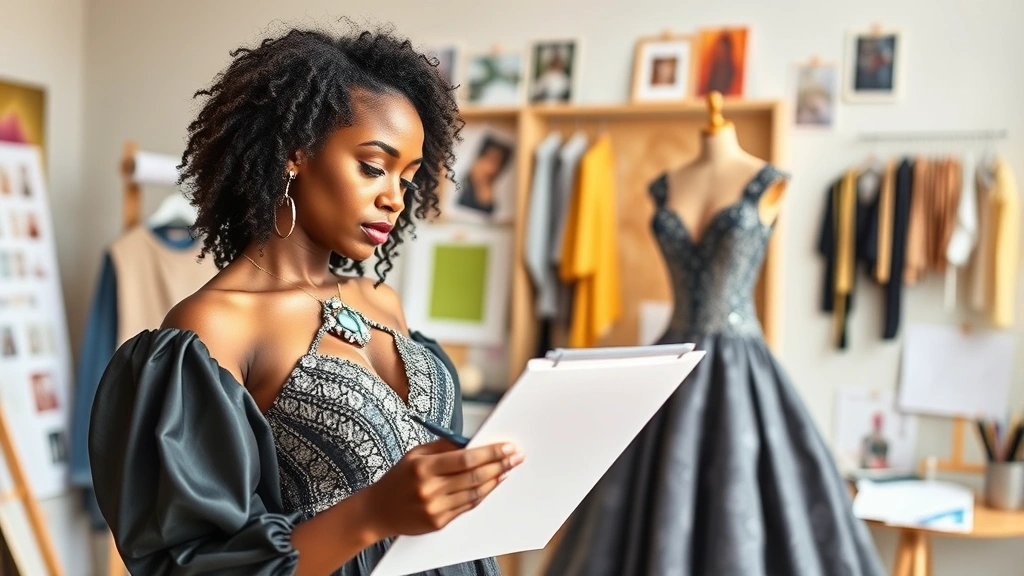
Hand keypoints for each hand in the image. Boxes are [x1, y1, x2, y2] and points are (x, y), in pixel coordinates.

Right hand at [362, 440, 523, 538]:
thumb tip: (476, 443)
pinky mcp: (438, 523)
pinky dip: (483, 494)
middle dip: (500, 465)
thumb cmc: (400, 477)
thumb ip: (445, 447)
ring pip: (475, 493)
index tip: (508, 447)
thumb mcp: (416, 455)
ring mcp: (434, 508)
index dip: (491, 453)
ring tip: (508, 470)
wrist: (377, 511)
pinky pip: (467, 507)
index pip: (466, 459)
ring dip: (495, 481)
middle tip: (516, 457)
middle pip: (474, 476)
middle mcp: (429, 489)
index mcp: (423, 467)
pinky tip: (492, 484)